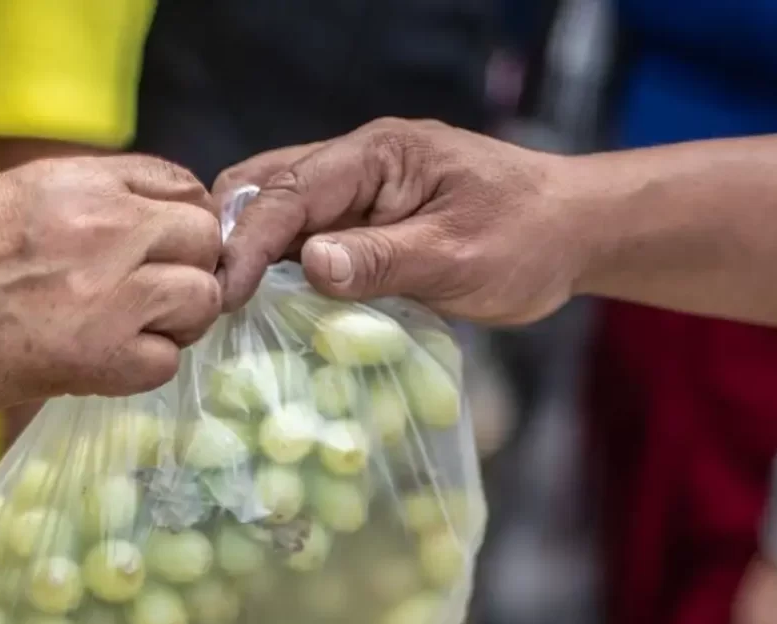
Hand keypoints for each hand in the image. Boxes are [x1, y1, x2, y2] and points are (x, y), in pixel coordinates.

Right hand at [0, 154, 222, 411]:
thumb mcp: (22, 194)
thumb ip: (94, 197)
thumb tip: (156, 218)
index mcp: (84, 181)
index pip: (183, 188)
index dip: (182, 222)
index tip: (163, 249)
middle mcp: (107, 228)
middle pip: (204, 240)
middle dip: (190, 267)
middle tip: (155, 293)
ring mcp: (110, 294)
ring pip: (202, 299)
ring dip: (180, 318)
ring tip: (136, 328)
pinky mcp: (102, 356)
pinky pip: (167, 360)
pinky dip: (147, 365)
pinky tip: (109, 359)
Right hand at [215, 119, 578, 323]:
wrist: (572, 233)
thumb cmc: (526, 238)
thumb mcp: (457, 255)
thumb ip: (382, 260)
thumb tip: (308, 265)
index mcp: (375, 154)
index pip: (287, 190)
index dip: (246, 242)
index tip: (222, 295)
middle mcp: (355, 165)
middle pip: (263, 189)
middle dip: (227, 240)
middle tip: (204, 302)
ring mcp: (356, 195)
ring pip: (277, 217)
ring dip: (249, 261)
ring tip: (222, 314)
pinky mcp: (362, 228)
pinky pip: (304, 244)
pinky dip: (277, 276)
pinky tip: (264, 316)